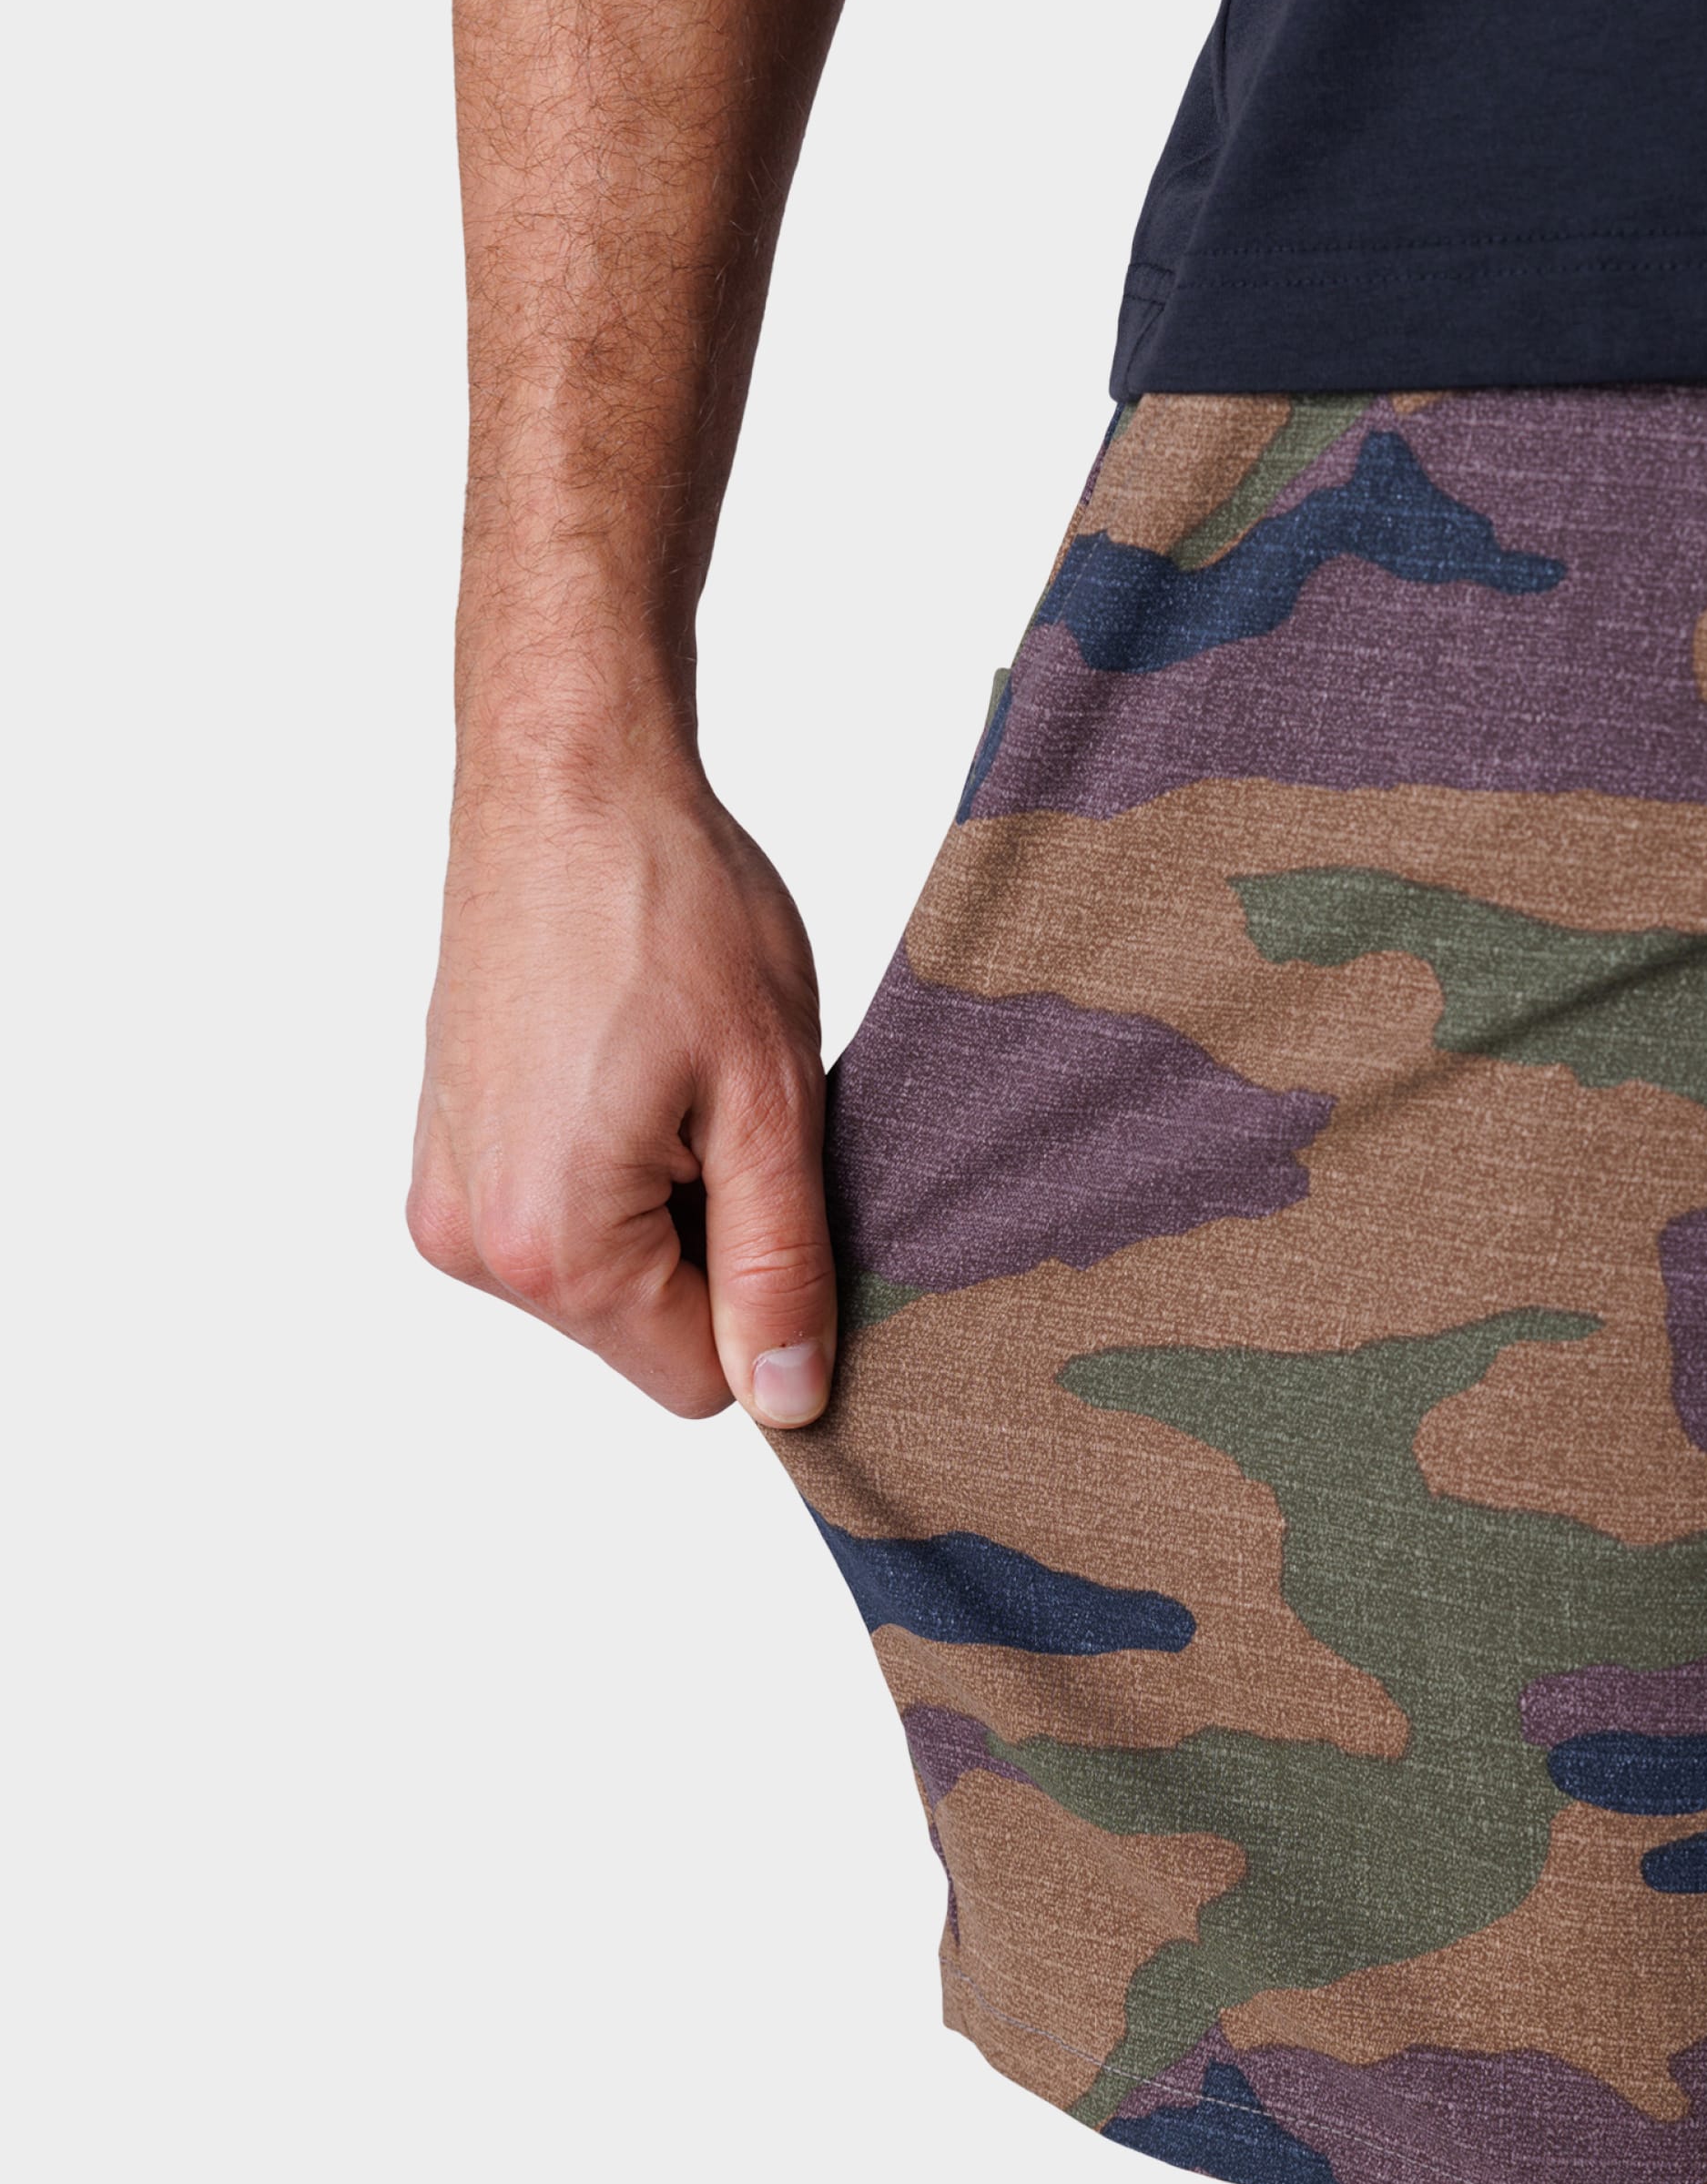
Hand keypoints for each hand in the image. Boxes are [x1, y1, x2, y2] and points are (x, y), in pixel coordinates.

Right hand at [408, 765, 835, 1426]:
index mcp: (552, 1249)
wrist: (570, 781)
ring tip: (669, 1076)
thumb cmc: (673, 909)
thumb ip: (779, 1268)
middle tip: (722, 1106)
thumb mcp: (771, 1098)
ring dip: (661, 1202)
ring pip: (602, 1277)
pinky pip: (554, 1218)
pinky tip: (621, 1066)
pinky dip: (608, 1167)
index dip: (766, 1297)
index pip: (699, 1381)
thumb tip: (787, 1402)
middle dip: (708, 1243)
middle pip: (643, 1332)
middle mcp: (473, 1244)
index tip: (769, 1173)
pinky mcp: (443, 1149)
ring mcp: (445, 1197)